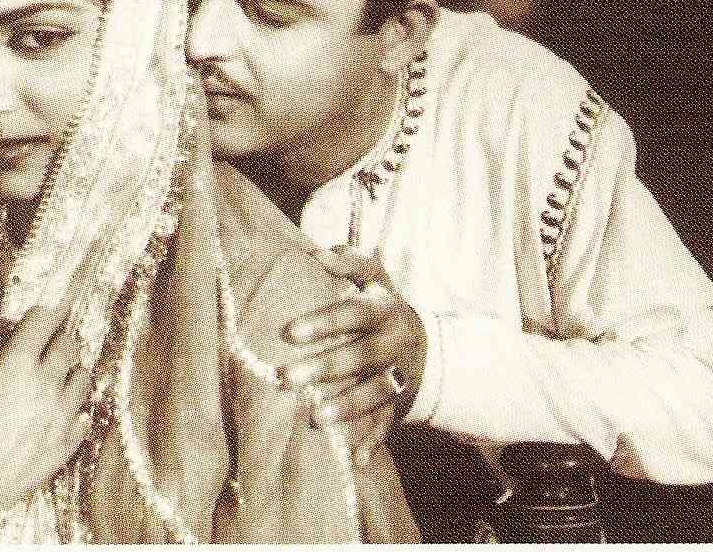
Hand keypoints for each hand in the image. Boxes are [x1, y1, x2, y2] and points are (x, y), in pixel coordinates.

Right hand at [0, 300, 92, 510]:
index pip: (44, 321)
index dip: (45, 313)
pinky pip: (83, 417)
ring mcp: (61, 415)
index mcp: (16, 364)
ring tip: (57, 378)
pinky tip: (61, 412)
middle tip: (50, 343)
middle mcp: (46, 384)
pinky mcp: (67, 442)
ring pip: (83, 378)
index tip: (46, 311)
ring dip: (71, 373)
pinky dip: (74, 411)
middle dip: (59, 339)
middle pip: (69, 345)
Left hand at [277, 246, 425, 466]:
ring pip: (374, 392)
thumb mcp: (375, 279)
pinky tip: (355, 460)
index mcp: (383, 310)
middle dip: (322, 369)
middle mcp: (393, 343)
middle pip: (358, 357)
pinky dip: (373, 442)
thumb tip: (316, 253)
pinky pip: (388, 423)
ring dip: (347, 407)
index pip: (352, 313)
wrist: (428, 344)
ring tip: (315, 419)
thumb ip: (350, 262)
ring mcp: (399, 375)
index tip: (289, 332)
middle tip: (284, 379)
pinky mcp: (400, 402)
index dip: (323, 322)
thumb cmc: (383, 307)